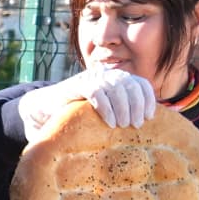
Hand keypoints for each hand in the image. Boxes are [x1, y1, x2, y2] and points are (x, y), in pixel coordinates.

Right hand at [16, 68, 155, 139]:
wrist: (49, 108)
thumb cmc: (81, 113)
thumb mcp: (106, 110)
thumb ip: (123, 111)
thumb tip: (148, 126)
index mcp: (117, 78)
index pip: (140, 83)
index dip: (148, 99)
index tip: (149, 117)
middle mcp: (106, 74)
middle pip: (130, 85)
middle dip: (136, 106)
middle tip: (135, 125)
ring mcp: (91, 78)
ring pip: (115, 88)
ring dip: (122, 108)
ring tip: (122, 125)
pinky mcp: (78, 84)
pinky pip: (97, 93)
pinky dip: (106, 108)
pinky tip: (109, 122)